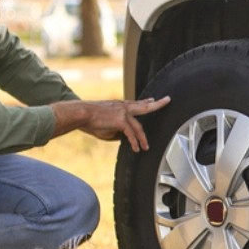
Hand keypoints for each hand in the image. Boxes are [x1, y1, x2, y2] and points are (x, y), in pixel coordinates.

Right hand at [52, 96, 170, 151]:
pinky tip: (137, 148)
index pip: (136, 103)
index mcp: (120, 105)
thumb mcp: (106, 124)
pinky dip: (134, 142)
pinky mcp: (121, 120)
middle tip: (167, 100)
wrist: (81, 113)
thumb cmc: (89, 120)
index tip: (152, 99)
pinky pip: (131, 133)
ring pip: (139, 126)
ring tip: (146, 147)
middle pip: (145, 106)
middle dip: (158, 103)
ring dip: (143, 139)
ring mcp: (123, 112)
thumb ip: (117, 129)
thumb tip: (124, 137)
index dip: (145, 102)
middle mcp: (124, 107)